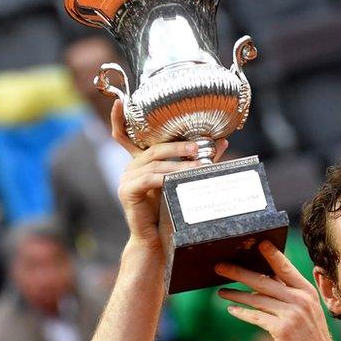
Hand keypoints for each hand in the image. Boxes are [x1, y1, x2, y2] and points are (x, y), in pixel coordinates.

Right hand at [110, 100, 228, 249]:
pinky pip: (149, 179)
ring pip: (155, 163)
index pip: (125, 135)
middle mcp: (131, 166)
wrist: (158, 239)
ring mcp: (127, 178)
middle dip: (179, 146)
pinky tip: (177, 178)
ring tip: (199, 166)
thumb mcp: (184, 180)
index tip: (118, 101)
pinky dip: (165, 177)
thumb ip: (199, 160)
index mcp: (141, 160)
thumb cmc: (170, 210)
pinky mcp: (128, 192)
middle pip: (155, 148)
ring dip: (179, 163)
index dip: (119, 118)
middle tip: (200, 148)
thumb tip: (222, 141)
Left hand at [215, 241, 340, 340]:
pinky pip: (256, 317)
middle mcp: (300, 299)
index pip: (285, 268)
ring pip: (256, 298)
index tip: (258, 243)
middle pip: (263, 280)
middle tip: (220, 266)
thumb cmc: (312, 340)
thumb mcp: (307, 313)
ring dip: (236, 294)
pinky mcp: (282, 329)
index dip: (271, 255)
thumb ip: (290, 297)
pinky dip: (242, 313)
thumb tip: (265, 283)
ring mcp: (291, 314)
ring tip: (221, 291)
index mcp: (307, 292)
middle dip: (239, 272)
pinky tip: (232, 310)